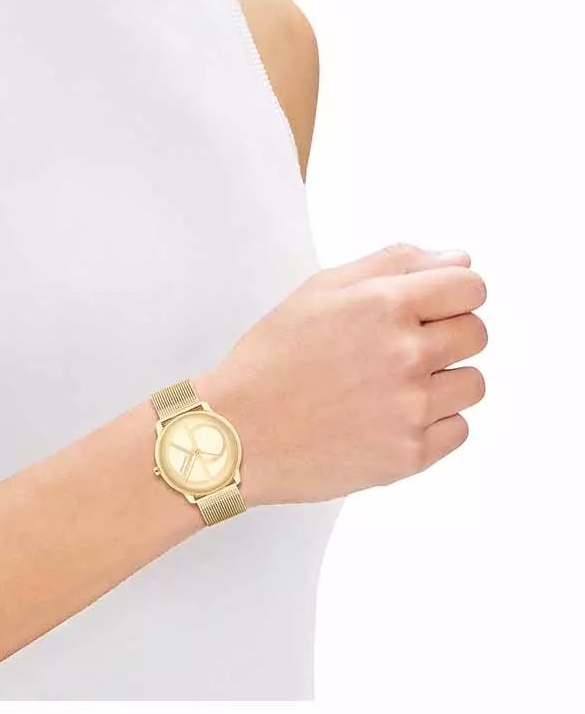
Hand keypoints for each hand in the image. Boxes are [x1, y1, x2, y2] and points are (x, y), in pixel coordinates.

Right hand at [199, 244, 487, 504]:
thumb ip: (395, 263)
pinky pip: (459, 430)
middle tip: (402, 347)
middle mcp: (405, 354)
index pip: (471, 287)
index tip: (435, 306)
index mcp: (384, 304)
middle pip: (476, 333)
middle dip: (448, 334)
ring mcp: (410, 408)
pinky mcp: (410, 455)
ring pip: (473, 384)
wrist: (237, 432)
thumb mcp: (322, 289)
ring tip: (394, 385)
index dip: (454, 293)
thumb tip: (459, 258)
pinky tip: (392, 416)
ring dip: (444, 380)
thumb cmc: (273, 357)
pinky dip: (435, 423)